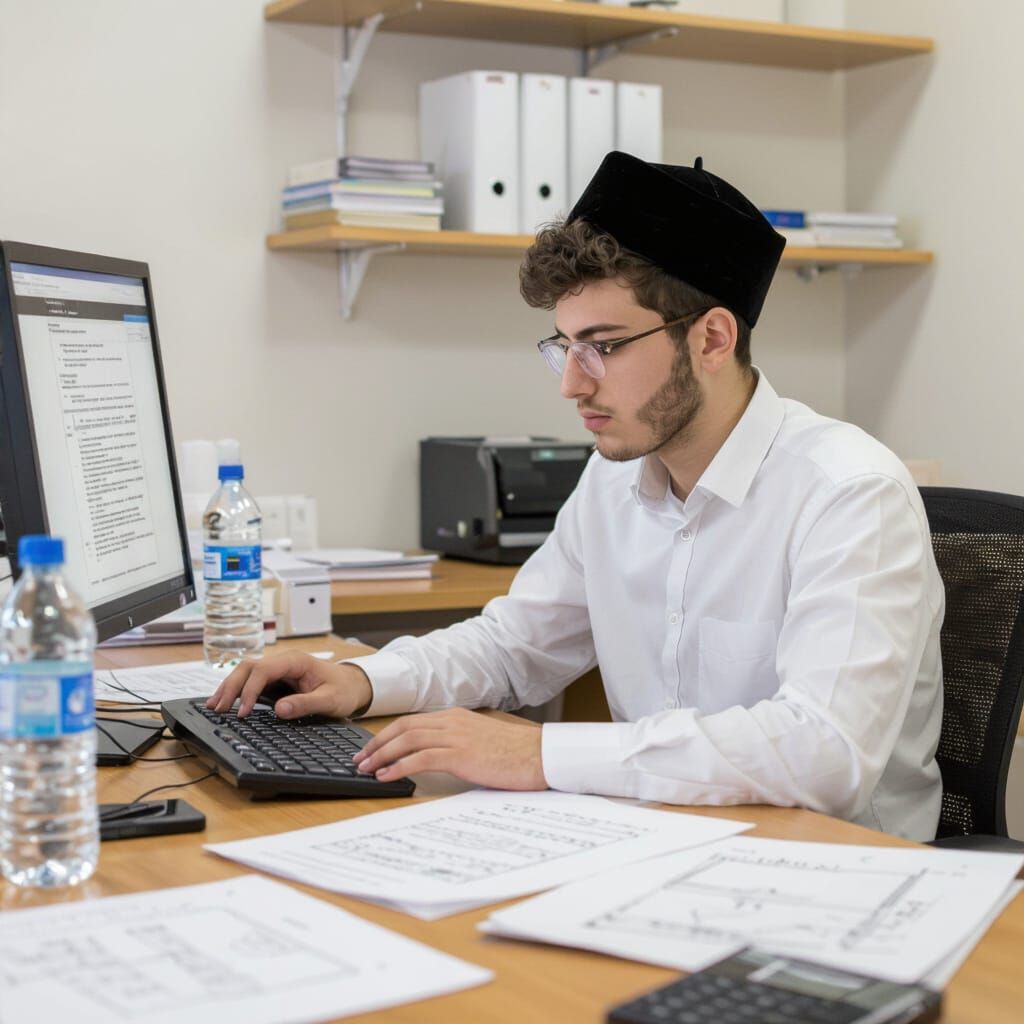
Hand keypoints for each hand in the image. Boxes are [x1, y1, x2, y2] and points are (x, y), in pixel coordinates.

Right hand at [206, 651, 371, 719]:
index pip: (263, 671)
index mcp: (295, 661)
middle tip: (218, 709)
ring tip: (214, 707)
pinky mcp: (275, 682)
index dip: (250, 690)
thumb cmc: (343, 689)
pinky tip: (226, 704)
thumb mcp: (330, 700)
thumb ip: (306, 703)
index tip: (244, 712)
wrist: (353, 686)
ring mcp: (278, 671)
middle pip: (248, 668)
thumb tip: (279, 709)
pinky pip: (251, 683)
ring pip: (246, 674)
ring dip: (229, 688)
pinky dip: (237, 693)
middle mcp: (283, 662)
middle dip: (231, 687)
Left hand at [353, 708, 546, 789]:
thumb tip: (436, 757)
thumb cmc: (517, 754)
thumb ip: (459, 743)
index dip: (387, 734)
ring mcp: (457, 737)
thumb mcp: (482, 741)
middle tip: (360, 759)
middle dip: (377, 743)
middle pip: (403, 727)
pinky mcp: (461, 755)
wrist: (541, 756)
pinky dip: (399, 766)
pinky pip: (421, 758)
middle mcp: (453, 722)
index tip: (372, 748)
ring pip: (407, 740)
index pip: (412, 721)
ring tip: (367, 769)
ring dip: (382, 754)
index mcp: (457, 717)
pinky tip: (387, 776)